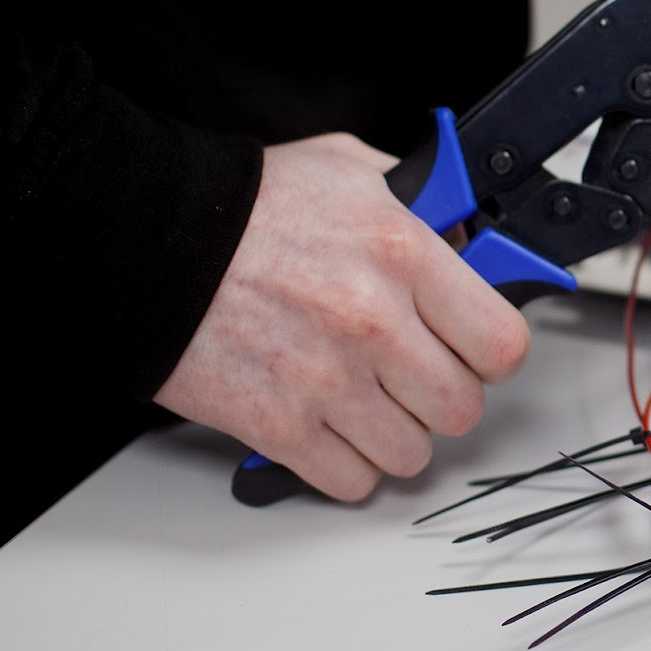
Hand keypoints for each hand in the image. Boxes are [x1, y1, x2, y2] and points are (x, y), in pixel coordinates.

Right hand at [154, 134, 530, 500]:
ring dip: (396, 435)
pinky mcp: (276, 424)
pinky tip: (331, 429)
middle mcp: (373, 322)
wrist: (148, 236)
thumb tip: (470, 237)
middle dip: (444, 397)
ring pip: (411, 453)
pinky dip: (345, 465)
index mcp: (404, 255)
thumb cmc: (246, 204)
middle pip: (462, 408)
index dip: (493, 353)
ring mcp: (326, 379)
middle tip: (418, 377)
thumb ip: (422, 202)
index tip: (475, 350)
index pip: (502, 343)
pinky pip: (350, 480)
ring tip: (370, 403)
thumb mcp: (352, 170)